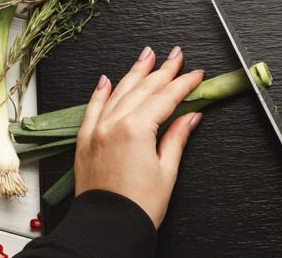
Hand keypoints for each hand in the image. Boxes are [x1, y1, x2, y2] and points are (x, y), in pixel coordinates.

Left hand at [74, 46, 203, 227]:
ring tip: (147, 55)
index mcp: (136, 130)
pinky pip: (92, 108)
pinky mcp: (85, 142)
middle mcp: (113, 124)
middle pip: (143, 88)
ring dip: (135, 72)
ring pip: (118, 91)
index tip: (196, 74)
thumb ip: (177, 137)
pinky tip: (107, 79)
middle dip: (163, 69)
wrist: (107, 228)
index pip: (166, 97)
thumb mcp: (167, 171)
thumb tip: (191, 116)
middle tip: (176, 54)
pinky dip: (100, 92)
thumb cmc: (138, 207)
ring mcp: (96, 131)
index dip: (184, 83)